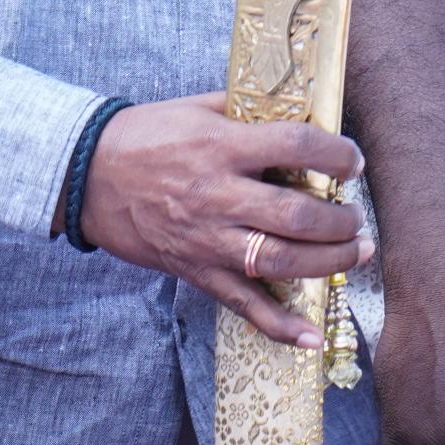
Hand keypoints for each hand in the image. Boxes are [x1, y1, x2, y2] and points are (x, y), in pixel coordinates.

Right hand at [76, 95, 369, 348]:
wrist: (86, 175)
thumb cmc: (145, 135)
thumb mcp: (199, 108)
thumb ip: (249, 112)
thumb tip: (301, 112)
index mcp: (222, 147)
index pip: (295, 147)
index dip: (336, 155)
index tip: (353, 161)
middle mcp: (218, 196)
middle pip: (295, 215)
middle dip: (339, 221)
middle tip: (358, 218)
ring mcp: (207, 239)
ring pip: (278, 260)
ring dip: (328, 262)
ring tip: (355, 253)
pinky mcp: (194, 270)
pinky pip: (242, 303)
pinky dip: (279, 325)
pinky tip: (312, 337)